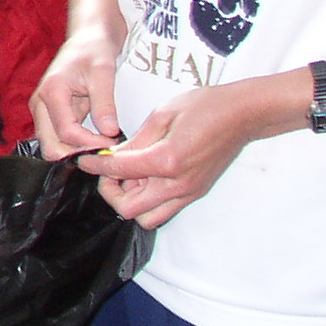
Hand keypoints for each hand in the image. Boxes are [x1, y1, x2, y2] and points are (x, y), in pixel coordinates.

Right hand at [30, 28, 122, 159]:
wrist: (87, 37)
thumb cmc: (94, 48)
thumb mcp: (104, 72)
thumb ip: (105, 103)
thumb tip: (110, 132)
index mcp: (51, 92)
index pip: (66, 133)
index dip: (91, 144)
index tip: (114, 144)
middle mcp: (41, 105)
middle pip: (51, 147)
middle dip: (79, 155)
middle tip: (107, 153)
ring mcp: (45, 112)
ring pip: (54, 147)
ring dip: (77, 153)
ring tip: (104, 148)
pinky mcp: (53, 115)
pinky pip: (60, 140)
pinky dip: (77, 146)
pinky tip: (98, 142)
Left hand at [75, 81, 267, 229]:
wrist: (241, 114)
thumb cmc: (204, 107)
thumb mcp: (161, 115)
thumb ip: (135, 141)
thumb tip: (112, 155)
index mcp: (166, 160)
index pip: (119, 171)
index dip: (96, 165)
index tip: (84, 159)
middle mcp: (178, 184)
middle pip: (129, 209)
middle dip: (111, 191)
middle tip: (107, 171)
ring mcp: (188, 192)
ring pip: (147, 218)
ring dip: (130, 201)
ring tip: (127, 176)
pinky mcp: (195, 193)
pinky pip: (165, 210)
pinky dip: (148, 201)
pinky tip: (145, 178)